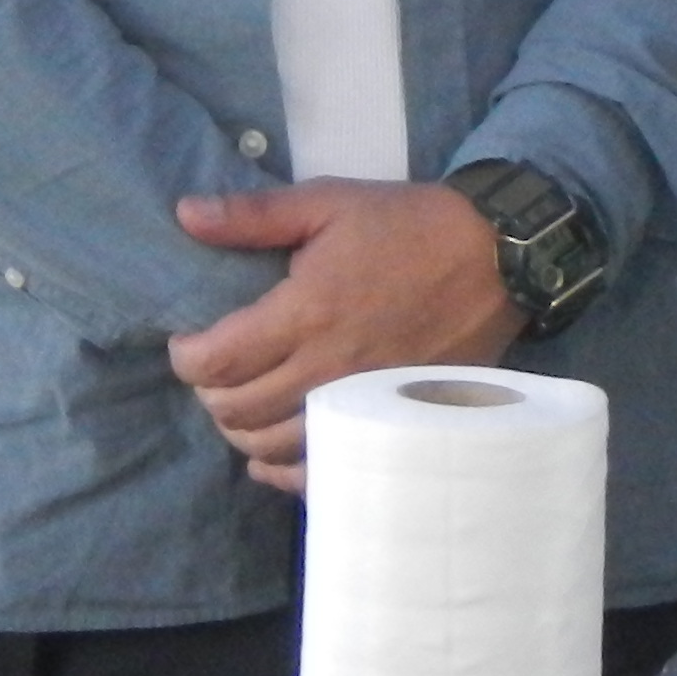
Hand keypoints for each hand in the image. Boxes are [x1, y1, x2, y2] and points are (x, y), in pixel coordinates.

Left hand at [165, 180, 523, 492]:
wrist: (491, 258)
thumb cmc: (404, 226)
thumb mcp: (327, 202)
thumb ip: (253, 215)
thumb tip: (185, 214)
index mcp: (306, 313)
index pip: (219, 361)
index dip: (187, 357)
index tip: (187, 341)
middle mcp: (326, 370)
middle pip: (237, 410)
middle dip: (209, 391)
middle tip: (213, 367)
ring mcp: (357, 407)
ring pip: (271, 447)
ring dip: (240, 429)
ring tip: (241, 399)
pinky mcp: (384, 425)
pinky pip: (321, 472)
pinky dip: (283, 473)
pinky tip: (269, 458)